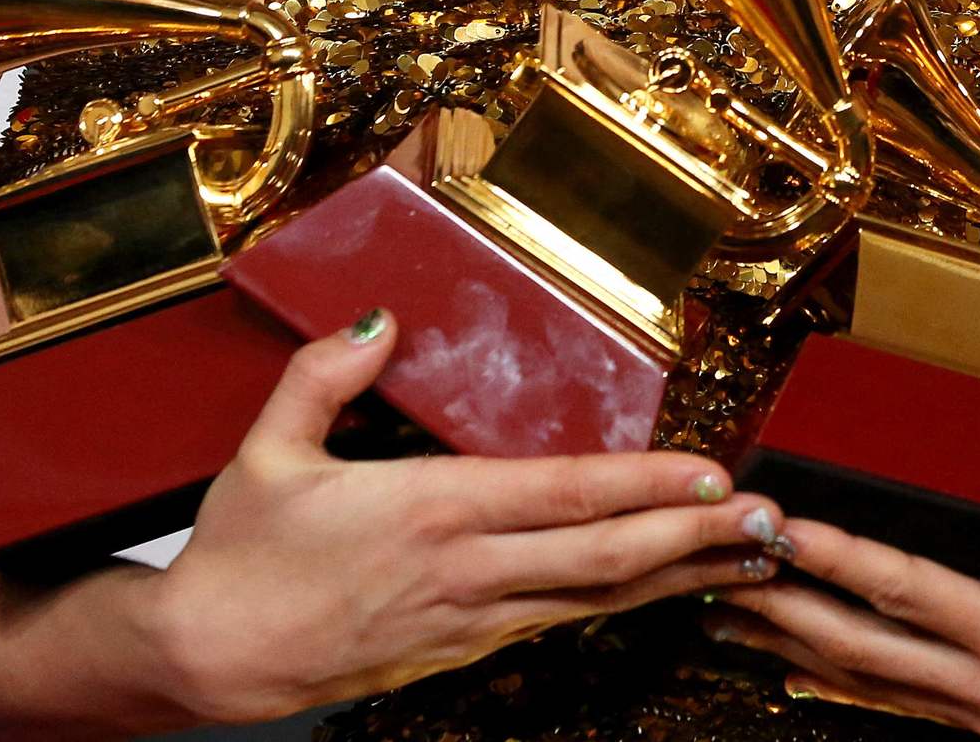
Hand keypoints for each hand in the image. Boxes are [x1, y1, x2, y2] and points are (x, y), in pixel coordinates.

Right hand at [134, 309, 784, 723]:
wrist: (209, 660)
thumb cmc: (240, 557)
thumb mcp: (267, 449)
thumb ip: (326, 374)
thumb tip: (379, 320)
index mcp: (429, 512)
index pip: (563, 498)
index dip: (646, 487)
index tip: (711, 473)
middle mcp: (466, 571)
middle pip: (604, 559)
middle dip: (696, 539)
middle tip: (770, 520)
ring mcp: (471, 620)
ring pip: (596, 599)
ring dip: (678, 576)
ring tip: (747, 555)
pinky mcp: (464, 651)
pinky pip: (562, 622)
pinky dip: (624, 604)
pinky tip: (663, 590)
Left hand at [708, 516, 979, 739]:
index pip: (910, 589)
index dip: (838, 555)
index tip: (776, 524)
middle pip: (860, 641)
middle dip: (779, 601)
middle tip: (707, 566)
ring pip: (865, 678)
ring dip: (790, 644)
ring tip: (721, 616)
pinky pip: (897, 708)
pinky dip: (837, 690)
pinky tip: (799, 681)